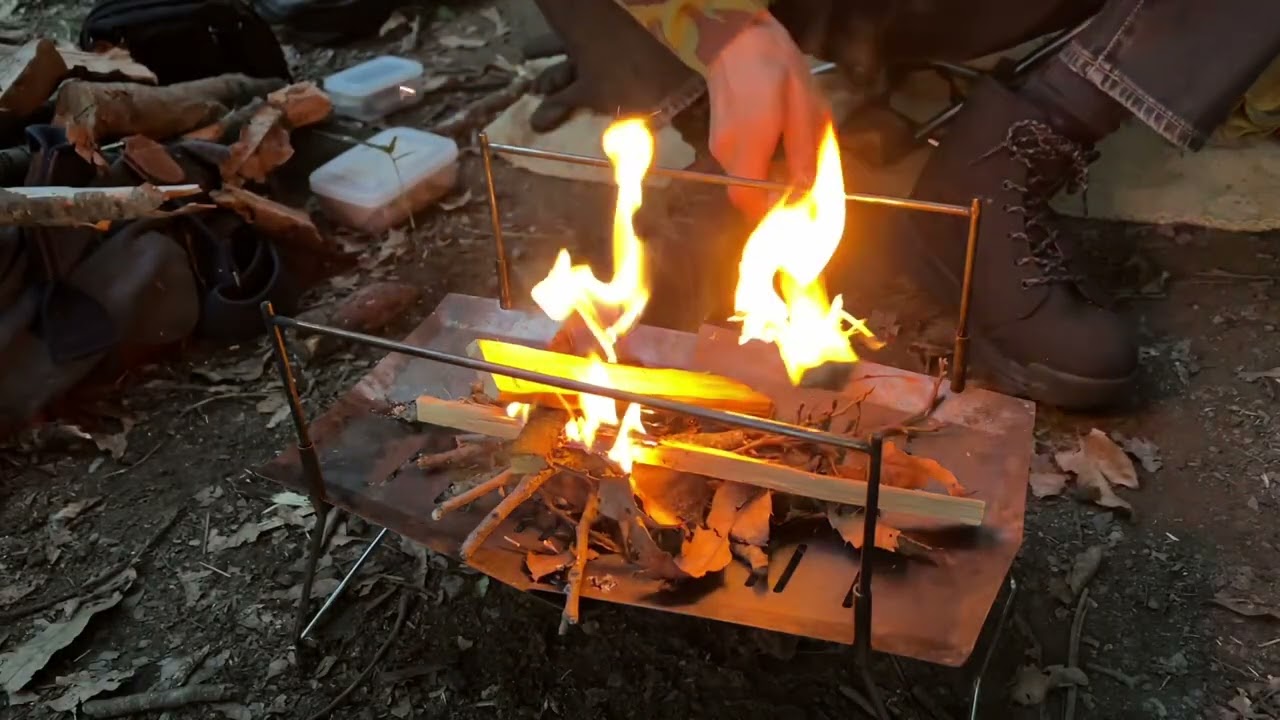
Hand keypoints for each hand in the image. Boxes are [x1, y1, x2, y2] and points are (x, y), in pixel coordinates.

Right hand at [706, 12, 831, 217]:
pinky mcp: (717, 136)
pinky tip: (774, 136)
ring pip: (743, 178)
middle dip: (774, 193)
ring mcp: (718, 144)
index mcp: (748, 145)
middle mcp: (726, 151)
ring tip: (791, 148)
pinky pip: (739, 161)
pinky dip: (758, 161)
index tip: (794, 204)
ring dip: (767, 175)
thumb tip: (809, 192)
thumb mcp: (803, 108)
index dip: (770, 211)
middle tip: (801, 176)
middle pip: (746, 192)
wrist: (737, 36)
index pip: (749, 200)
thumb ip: (805, 154)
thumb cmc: (775, 66)